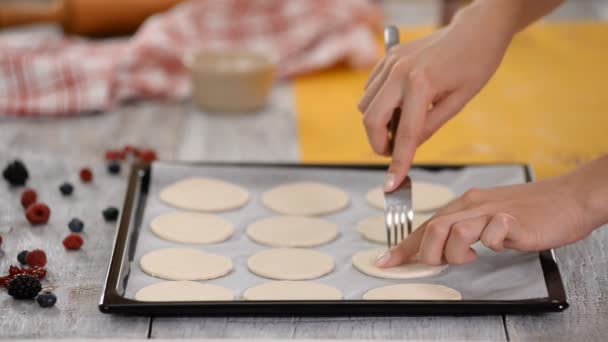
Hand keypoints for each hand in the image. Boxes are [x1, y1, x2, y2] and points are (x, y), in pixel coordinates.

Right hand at [358, 7, 513, 191]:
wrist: (476, 29)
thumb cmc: (476, 63)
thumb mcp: (459, 101)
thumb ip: (430, 126)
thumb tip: (409, 147)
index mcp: (421, 84)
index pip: (404, 134)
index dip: (398, 163)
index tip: (391, 184)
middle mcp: (399, 72)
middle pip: (371, 120)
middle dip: (378, 143)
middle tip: (394, 152)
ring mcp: (391, 63)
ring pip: (365, 105)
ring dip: (377, 123)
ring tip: (401, 124)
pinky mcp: (388, 58)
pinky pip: (370, 89)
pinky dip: (378, 103)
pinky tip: (399, 104)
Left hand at [376, 172, 597, 266]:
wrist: (568, 197)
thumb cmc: (529, 211)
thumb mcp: (488, 218)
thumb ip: (465, 230)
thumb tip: (442, 249)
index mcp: (464, 204)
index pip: (426, 225)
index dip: (404, 246)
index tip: (386, 261)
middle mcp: (473, 204)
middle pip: (433, 227)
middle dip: (426, 252)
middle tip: (438, 264)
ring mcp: (493, 210)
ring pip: (454, 230)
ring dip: (455, 251)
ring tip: (470, 257)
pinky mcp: (514, 220)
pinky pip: (493, 233)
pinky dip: (491, 244)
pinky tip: (500, 245)